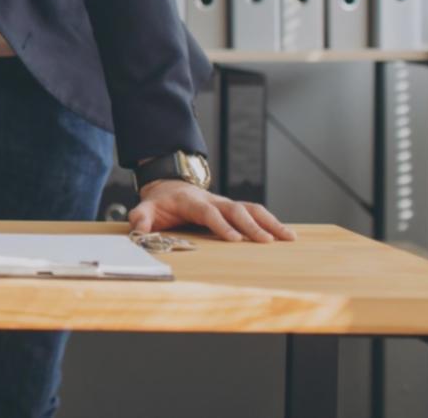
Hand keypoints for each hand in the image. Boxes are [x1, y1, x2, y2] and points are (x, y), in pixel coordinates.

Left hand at [130, 180, 296, 242]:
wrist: (169, 185)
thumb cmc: (160, 202)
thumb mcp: (146, 208)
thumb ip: (142, 218)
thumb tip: (140, 232)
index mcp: (191, 201)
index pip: (208, 212)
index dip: (221, 225)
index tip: (234, 239)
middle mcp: (212, 200)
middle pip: (235, 209)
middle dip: (251, 225)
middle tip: (266, 241)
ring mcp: (224, 203)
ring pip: (250, 208)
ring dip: (269, 222)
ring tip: (288, 237)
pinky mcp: (232, 208)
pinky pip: (254, 211)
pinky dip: (271, 221)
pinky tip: (287, 234)